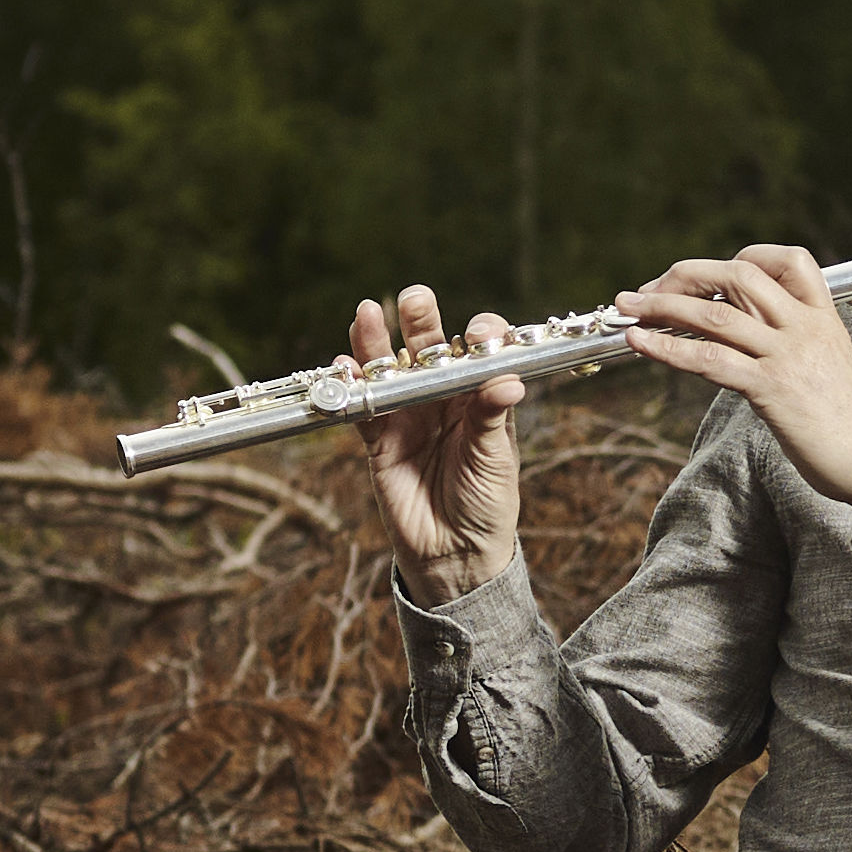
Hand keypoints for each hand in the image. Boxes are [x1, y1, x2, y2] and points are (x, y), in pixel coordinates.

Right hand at [340, 287, 523, 598]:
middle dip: (421, 323)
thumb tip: (509, 380)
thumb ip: (492, 418)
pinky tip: (343, 366)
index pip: (477, 354)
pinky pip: (361, 409)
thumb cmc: (486, 503)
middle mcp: (443, 399)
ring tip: (368, 313)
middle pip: (429, 351)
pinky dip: (350, 390)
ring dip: (376, 344)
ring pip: (390, 372)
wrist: (454, 553)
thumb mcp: (495, 460)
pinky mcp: (379, 440)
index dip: (478, 337)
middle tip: (416, 297)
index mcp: (480, 397)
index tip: (479, 334)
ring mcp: (408, 416)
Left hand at [611, 241, 851, 515]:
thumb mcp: (828, 362)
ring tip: (626, 308)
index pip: (787, 259)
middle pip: (738, 276)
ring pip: (715, 316)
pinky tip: (640, 343)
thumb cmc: (849, 419)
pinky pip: (709, 360)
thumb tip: (743, 326)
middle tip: (648, 291)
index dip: (740, 258)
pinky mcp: (772, 389)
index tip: (704, 277)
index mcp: (823, 316)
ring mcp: (788, 356)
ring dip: (661, 307)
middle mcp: (805, 327)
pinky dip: (666, 347)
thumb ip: (792, 337)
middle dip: (684, 275)